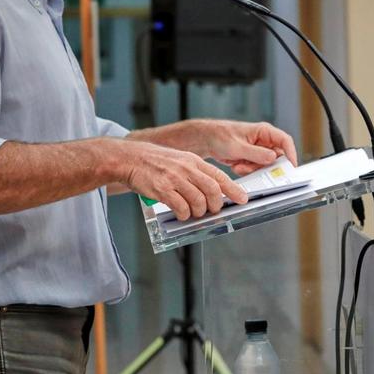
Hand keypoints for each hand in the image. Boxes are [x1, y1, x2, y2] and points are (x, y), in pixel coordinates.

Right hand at [114, 140, 247, 220]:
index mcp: (193, 161)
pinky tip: (181, 214)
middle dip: (215, 205)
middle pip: (212, 191)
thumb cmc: (156, 162)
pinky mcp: (162, 190)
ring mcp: (175, 179)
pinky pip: (180, 207)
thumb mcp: (180, 160)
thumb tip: (213, 191)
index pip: (219, 176)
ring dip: (199, 212)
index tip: (242, 198)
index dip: (234, 190)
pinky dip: (184, 214)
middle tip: (212, 211)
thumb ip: (196, 173)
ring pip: (198, 202)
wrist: (130, 158)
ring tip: (193, 213)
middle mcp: (187, 169)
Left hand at [184, 120, 298, 175]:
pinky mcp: (252, 158)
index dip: (290, 154)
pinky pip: (257, 168)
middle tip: (254, 168)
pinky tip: (237, 165)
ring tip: (240, 165)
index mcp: (263, 131)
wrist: (206, 140)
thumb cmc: (219, 136)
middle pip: (277, 156)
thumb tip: (273, 158)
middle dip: (266, 166)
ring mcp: (258, 150)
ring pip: (266, 165)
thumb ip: (256, 153)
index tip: (290, 166)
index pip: (285, 141)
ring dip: (254, 169)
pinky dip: (247, 170)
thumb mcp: (238, 147)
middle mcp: (263, 140)